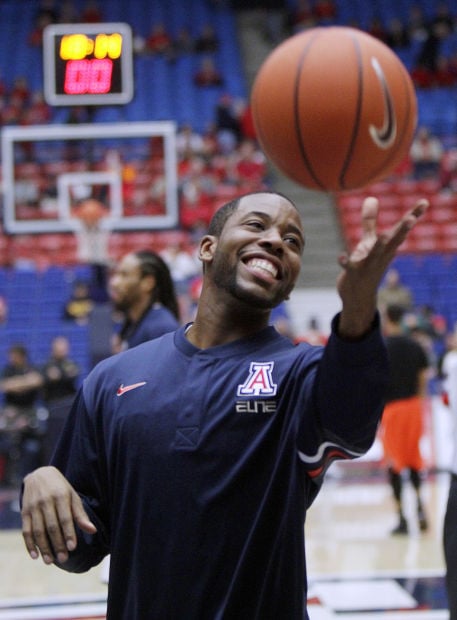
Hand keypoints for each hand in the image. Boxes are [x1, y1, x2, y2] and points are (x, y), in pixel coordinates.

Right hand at [21, 466, 96, 564]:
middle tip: (63, 559)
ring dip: (44, 547)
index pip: (65, 518)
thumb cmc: (60, 488)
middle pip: (52, 526)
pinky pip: (26, 530)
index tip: (73, 548)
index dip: (69, 533)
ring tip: (50, 561)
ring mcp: (33, 506)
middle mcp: (46, 501)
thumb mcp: (72, 497)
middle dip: (57, 544)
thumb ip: (80, 514)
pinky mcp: (24, 512)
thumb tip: (92, 531)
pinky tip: (35, 556)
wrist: (39, 474)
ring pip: (38, 531)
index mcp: (61, 496)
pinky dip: (29, 544)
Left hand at [337, 195, 427, 338]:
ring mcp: (368, 266)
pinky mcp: (353, 274)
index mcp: (387, 248)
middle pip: (394, 242)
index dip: (413, 216)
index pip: (401, 230)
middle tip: (411, 218)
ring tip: (385, 235)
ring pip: (375, 255)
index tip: (425, 201)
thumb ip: (370, 221)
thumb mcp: (368, 242)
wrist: (358, 297)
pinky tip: (341, 256)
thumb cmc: (365, 266)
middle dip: (402, 231)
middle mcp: (381, 256)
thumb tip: (371, 197)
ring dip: (380, 246)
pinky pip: (349, 267)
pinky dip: (345, 262)